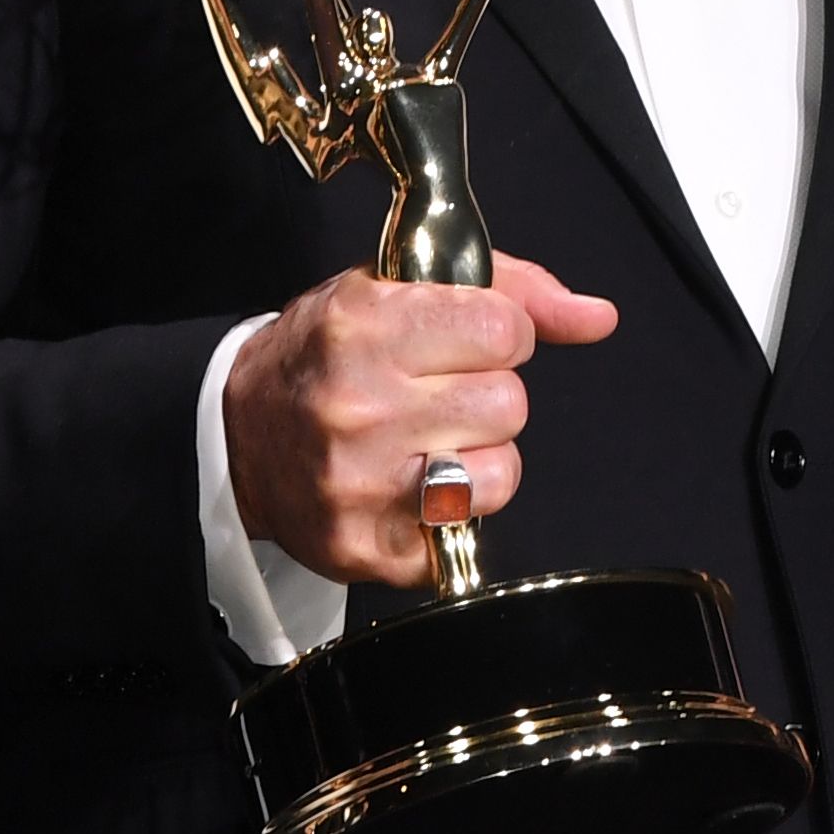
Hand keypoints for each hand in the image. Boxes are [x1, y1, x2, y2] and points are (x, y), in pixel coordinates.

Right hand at [219, 254, 616, 586]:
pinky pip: (468, 532)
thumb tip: (599, 317)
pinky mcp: (366, 546)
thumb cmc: (327, 354)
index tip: (468, 342)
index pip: (504, 329)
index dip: (499, 335)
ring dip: (482, 458)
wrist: (234, 437)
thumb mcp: (395, 288)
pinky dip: (454, 512)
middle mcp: (359, 404)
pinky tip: (414, 487)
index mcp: (365, 324)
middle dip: (491, 396)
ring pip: (502, 473)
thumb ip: (509, 288)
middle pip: (510, 404)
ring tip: (434, 443)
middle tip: (444, 395)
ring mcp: (360, 483)